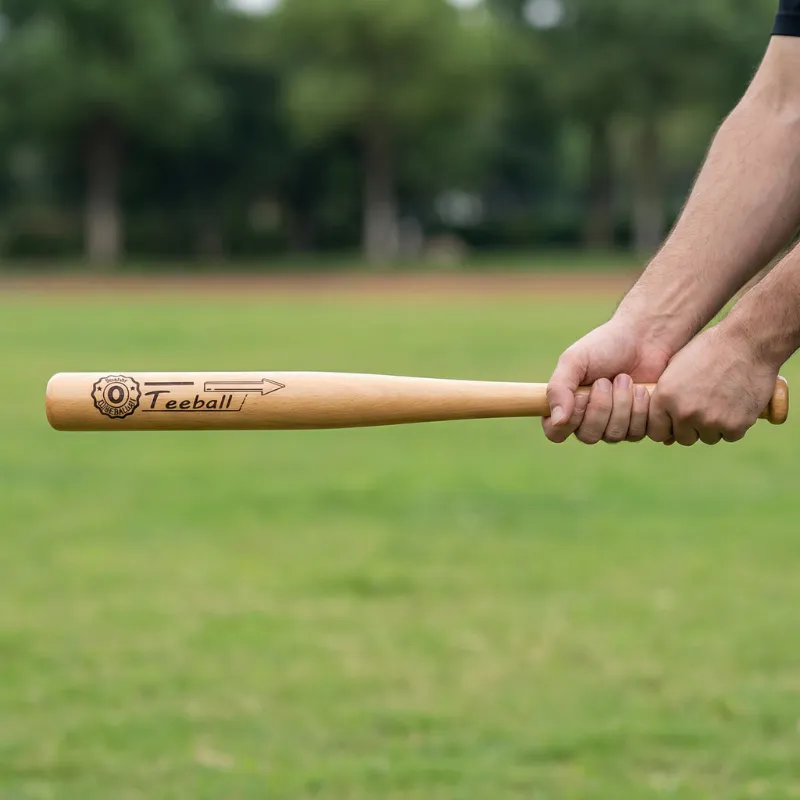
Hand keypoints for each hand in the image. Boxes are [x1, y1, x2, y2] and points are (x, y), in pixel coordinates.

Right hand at [543, 317, 673, 444]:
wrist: (646, 338)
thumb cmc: (605, 346)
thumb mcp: (574, 360)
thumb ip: (558, 389)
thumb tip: (557, 421)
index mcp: (566, 405)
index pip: (555, 433)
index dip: (568, 420)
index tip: (580, 396)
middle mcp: (588, 420)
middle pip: (588, 436)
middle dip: (600, 406)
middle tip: (606, 381)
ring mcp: (614, 426)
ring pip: (613, 435)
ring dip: (621, 404)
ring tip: (625, 379)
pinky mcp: (639, 425)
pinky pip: (636, 433)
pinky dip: (639, 408)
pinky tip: (641, 389)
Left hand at [647, 321, 779, 445]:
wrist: (747, 342)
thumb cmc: (710, 351)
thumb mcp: (675, 369)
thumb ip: (666, 397)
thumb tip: (664, 429)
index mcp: (665, 398)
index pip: (657, 432)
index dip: (667, 427)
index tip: (677, 421)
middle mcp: (684, 413)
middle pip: (683, 438)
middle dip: (691, 428)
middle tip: (703, 409)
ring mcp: (710, 421)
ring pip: (708, 437)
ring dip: (713, 426)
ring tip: (721, 401)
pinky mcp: (735, 425)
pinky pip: (730, 436)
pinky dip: (734, 425)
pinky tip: (736, 404)